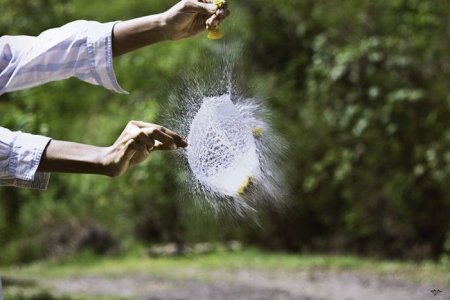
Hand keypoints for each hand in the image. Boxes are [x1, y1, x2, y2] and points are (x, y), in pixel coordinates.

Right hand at [37, 121, 186, 176]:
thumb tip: (178, 144)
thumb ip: (161, 145)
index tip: (185, 143)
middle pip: (155, 129)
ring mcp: (128, 135)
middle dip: (169, 137)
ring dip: (153, 143)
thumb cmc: (131, 155)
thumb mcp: (149, 149)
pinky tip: (144, 153)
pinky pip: (136, 145)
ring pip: (146, 135)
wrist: (112, 163)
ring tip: (153, 150)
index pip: (160, 128)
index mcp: (140, 126)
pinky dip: (142, 149)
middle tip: (180, 145)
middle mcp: (134, 127)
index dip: (173, 135)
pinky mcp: (124, 145)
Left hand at [163, 0, 229, 39]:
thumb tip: (216, 8)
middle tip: (216, 18)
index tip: (219, 10)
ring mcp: (206, 16)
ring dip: (218, 20)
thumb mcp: (188, 7)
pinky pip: (215, 25)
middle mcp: (206, 6)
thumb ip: (202, 7)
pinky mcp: (206, 25)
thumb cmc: (177, 14)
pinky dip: (214, 26)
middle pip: (221, 7)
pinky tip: (207, 28)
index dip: (221, 4)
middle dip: (222, 12)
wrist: (170, 28)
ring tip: (210, 23)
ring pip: (220, 16)